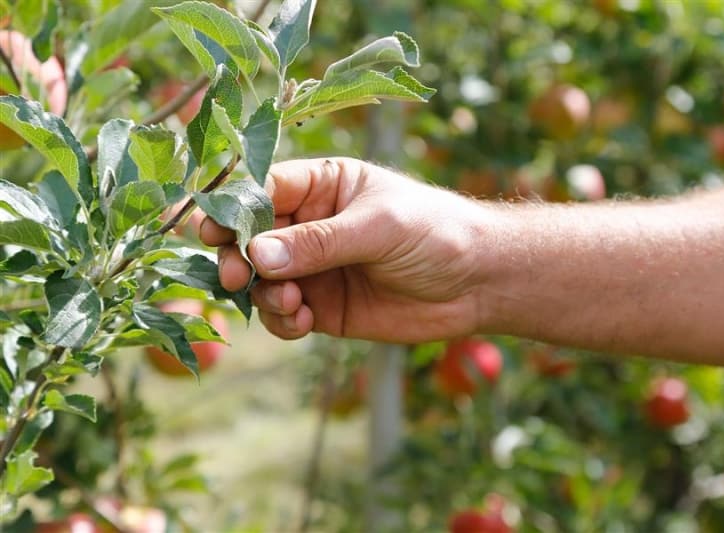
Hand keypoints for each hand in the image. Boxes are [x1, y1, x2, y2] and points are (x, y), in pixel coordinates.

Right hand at [200, 158, 493, 341]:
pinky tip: (303, 320)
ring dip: (264, 294)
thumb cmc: (435, 233)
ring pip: (262, 281)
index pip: (263, 191)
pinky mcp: (324, 307)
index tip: (212, 232)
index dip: (233, 210)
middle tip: (237, 277)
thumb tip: (257, 255)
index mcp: (323, 186)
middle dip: (238, 258)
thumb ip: (319, 242)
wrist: (478, 282)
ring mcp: (315, 269)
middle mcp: (311, 226)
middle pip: (251, 239)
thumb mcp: (378, 227)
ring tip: (293, 302)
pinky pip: (284, 315)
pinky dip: (282, 320)